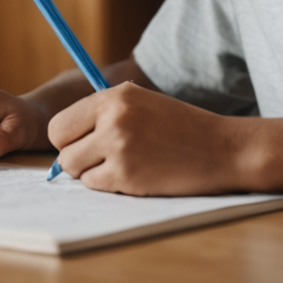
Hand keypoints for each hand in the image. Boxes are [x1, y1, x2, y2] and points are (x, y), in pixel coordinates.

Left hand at [48, 81, 247, 194]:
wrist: (223, 148)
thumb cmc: (179, 126)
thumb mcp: (139, 101)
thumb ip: (101, 111)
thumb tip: (61, 135)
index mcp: (113, 97)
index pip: (59, 125)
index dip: (67, 138)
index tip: (82, 143)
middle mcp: (113, 120)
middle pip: (62, 150)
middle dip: (75, 157)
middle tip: (99, 158)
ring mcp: (120, 149)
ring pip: (75, 170)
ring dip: (92, 172)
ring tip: (121, 163)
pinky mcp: (129, 177)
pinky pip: (95, 185)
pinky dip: (108, 184)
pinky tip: (135, 174)